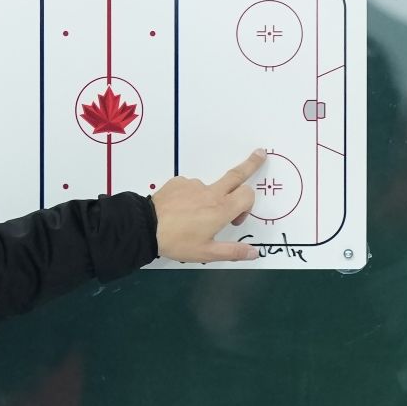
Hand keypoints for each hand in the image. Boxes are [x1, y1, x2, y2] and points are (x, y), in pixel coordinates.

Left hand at [151, 149, 266, 262]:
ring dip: (208, 199)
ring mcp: (193, 184)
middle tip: (260, 153)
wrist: (146, 226)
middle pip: (236, 174)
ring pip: (209, 188)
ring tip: (190, 219)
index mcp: (221, 209)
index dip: (247, 206)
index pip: (247, 194)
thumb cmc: (178, 242)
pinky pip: (190, 187)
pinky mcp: (178, 182)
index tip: (236, 219)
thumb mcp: (207, 252)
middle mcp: (210, 193)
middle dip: (251, 164)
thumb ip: (233, 251)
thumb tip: (255, 252)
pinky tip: (178, 211)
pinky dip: (190, 197)